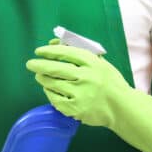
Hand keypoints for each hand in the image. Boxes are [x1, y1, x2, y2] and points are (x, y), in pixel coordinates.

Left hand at [26, 43, 151, 151]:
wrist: (121, 107)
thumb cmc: (109, 82)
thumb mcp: (100, 63)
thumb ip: (79, 52)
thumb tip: (53, 43)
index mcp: (93, 62)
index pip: (66, 53)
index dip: (49, 51)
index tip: (39, 51)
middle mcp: (86, 77)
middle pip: (55, 68)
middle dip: (39, 65)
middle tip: (30, 64)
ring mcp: (80, 94)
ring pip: (53, 83)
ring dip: (42, 78)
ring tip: (39, 76)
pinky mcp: (75, 108)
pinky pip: (55, 98)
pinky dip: (49, 92)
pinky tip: (49, 89)